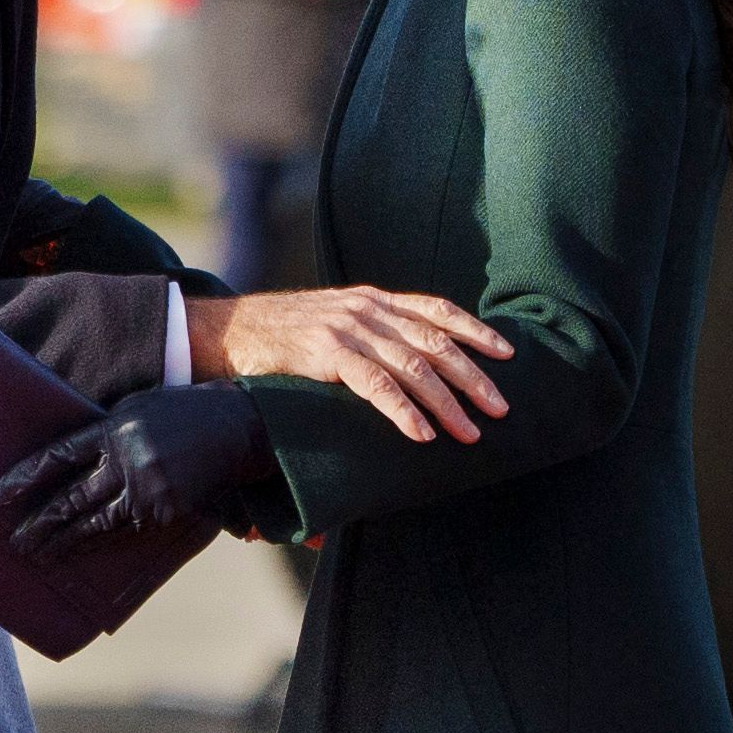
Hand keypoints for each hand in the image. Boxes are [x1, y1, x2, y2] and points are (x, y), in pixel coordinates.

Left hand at [0, 382, 264, 559]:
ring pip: (96, 524)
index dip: (28, 476)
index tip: (2, 494)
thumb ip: (103, 432)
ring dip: (64, 543)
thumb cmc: (180, 412)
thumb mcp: (136, 407)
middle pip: (73, 498)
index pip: (60, 455)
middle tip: (15, 542)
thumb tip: (66, 459)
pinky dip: (100, 545)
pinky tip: (79, 554)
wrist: (236, 429)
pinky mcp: (166, 513)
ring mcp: (149, 491)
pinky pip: (125, 533)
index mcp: (115, 428)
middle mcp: (128, 461)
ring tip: (39, 557)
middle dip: (41, 522)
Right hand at [186, 286, 511, 444]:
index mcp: (372, 299)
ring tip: (469, 431)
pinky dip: (403, 410)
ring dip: (446, 401)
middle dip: (472, 375)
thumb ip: (368, 338)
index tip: (507, 353)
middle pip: (435, 340)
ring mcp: (346, 328)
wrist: (226, 331)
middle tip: (501, 406)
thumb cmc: (280, 338)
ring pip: (412, 364)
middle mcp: (366, 308)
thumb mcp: (332, 325)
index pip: (436, 308)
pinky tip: (422, 432)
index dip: (475, 330)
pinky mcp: (325, 353)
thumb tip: (404, 371)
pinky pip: (375, 383)